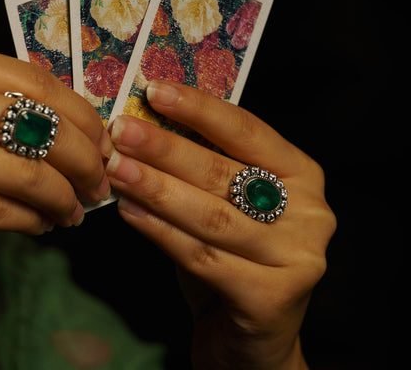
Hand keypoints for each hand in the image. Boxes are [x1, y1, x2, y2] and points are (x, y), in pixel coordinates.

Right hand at [0, 53, 112, 233]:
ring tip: (74, 213)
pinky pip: (1, 210)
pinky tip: (42, 223)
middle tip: (100, 185)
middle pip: (50, 135)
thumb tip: (86, 137)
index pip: (46, 89)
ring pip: (31, 178)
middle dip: (87, 166)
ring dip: (64, 201)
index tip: (105, 143)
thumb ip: (18, 102)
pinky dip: (30, 221)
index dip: (85, 119)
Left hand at [106, 80, 335, 369]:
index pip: (248, 131)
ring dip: (157, 188)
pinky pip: (203, 257)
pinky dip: (160, 232)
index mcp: (303, 175)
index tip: (155, 91)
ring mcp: (297, 257)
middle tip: (121, 131)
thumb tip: (150, 123)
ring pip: (211, 215)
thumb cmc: (238, 255)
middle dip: (168, 149)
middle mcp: (311, 212)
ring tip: (116, 168)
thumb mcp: (231, 202)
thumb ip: (207, 167)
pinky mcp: (274, 298)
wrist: (253, 335)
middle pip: (226, 173)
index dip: (200, 109)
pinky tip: (128, 212)